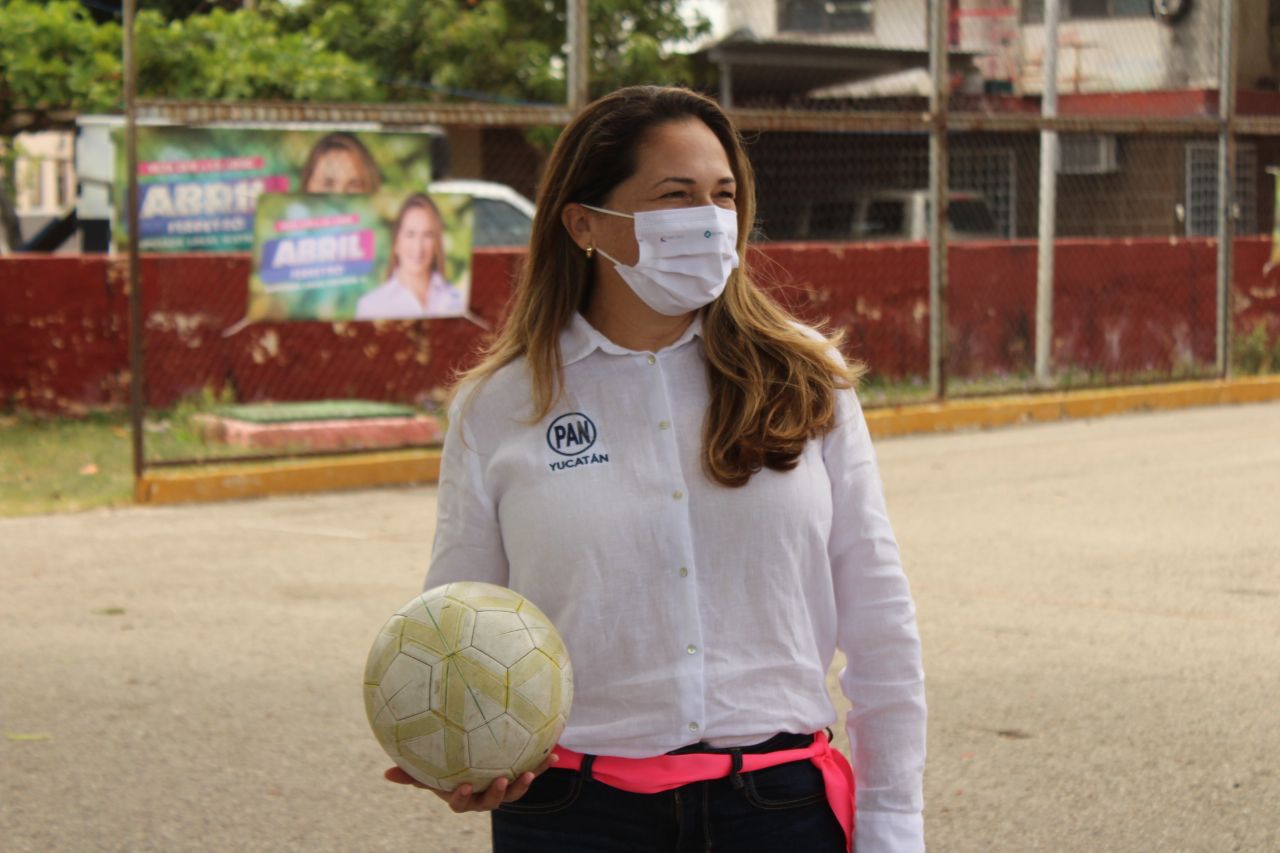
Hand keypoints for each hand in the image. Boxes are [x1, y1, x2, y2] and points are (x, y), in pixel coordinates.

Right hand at [383, 753, 558, 812]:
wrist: (476, 764)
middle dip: (497, 794)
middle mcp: (484, 796)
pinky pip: (532, 772)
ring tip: (528, 773)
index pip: (461, 802)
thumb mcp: (429, 770)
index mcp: (462, 796)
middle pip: (491, 802)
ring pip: (514, 792)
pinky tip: (552, 753)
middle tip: (500, 781)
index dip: (462, 797)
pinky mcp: (519, 775)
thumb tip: (385, 773)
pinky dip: (542, 765)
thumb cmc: (447, 768)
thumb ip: (410, 774)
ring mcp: (503, 787)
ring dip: (522, 784)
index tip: (464, 785)